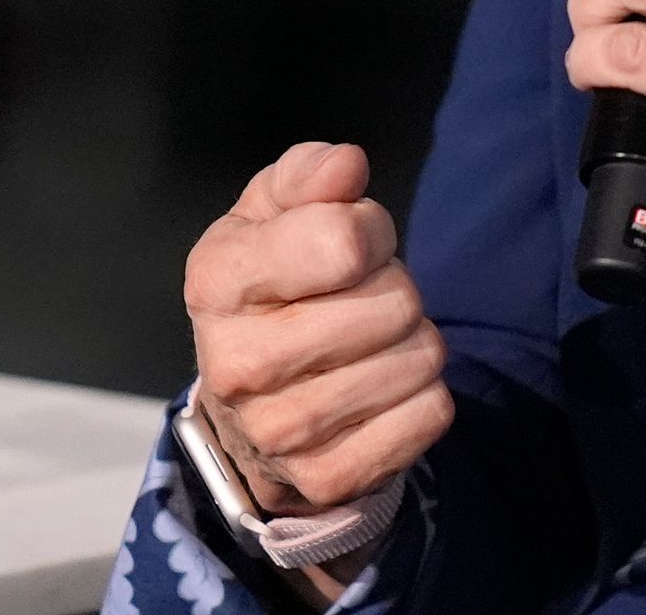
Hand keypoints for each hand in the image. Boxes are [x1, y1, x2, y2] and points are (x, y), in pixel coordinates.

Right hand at [183, 141, 453, 513]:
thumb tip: (347, 166)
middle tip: (362, 298)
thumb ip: (307, 176)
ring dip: (412, 340)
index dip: (369, 228)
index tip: (352, 241)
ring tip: (371, 342)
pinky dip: (422, 395)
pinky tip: (381, 389)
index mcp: (215, 283)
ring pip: (420, 359)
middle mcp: (237, 364)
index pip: (342, 241)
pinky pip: (430, 416)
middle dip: (394, 286)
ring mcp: (280, 432)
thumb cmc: (269, 288)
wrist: (245, 406)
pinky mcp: (326, 478)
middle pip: (394, 302)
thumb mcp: (270, 216)